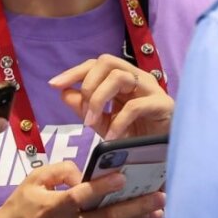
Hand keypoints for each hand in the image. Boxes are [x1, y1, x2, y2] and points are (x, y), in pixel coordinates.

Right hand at [0, 161, 165, 217]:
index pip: (81, 196)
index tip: (124, 177)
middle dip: (136, 207)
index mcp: (52, 208)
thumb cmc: (20, 207)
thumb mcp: (33, 180)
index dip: (103, 187)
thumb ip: (60, 171)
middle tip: (160, 196)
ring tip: (157, 212)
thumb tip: (86, 176)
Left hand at [49, 54, 173, 140]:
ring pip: (119, 77)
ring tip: (92, 124)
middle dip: (88, 84)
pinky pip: (135, 106)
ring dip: (98, 100)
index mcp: (123, 79)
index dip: (74, 72)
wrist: (164, 155)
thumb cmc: (137, 136)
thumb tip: (64, 92)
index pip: (96, 64)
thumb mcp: (104, 123)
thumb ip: (85, 108)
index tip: (54, 85)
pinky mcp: (163, 105)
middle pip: (107, 61)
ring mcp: (152, 89)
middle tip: (83, 114)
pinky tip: (111, 136)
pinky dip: (118, 122)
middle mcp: (137, 78)